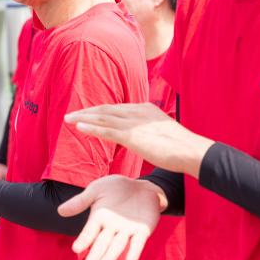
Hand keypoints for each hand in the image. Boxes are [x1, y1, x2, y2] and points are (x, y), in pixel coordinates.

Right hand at [57, 175, 165, 259]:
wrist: (142, 186)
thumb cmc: (116, 187)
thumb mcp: (97, 190)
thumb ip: (81, 201)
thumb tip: (60, 211)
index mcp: (99, 218)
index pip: (89, 232)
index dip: (84, 240)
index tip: (76, 249)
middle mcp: (111, 228)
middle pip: (102, 243)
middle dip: (95, 255)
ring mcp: (127, 231)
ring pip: (117, 245)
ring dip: (111, 256)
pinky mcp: (142, 231)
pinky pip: (138, 243)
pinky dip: (134, 251)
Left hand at [65, 103, 214, 176]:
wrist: (192, 151)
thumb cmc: (181, 146)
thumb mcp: (162, 132)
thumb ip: (149, 130)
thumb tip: (145, 136)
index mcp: (144, 109)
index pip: (116, 108)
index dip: (99, 111)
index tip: (87, 113)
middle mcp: (137, 112)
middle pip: (106, 109)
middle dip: (87, 111)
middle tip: (71, 114)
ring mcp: (134, 123)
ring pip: (102, 118)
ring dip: (83, 118)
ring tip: (68, 119)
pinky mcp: (132, 136)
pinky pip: (107, 130)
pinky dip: (92, 128)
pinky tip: (79, 127)